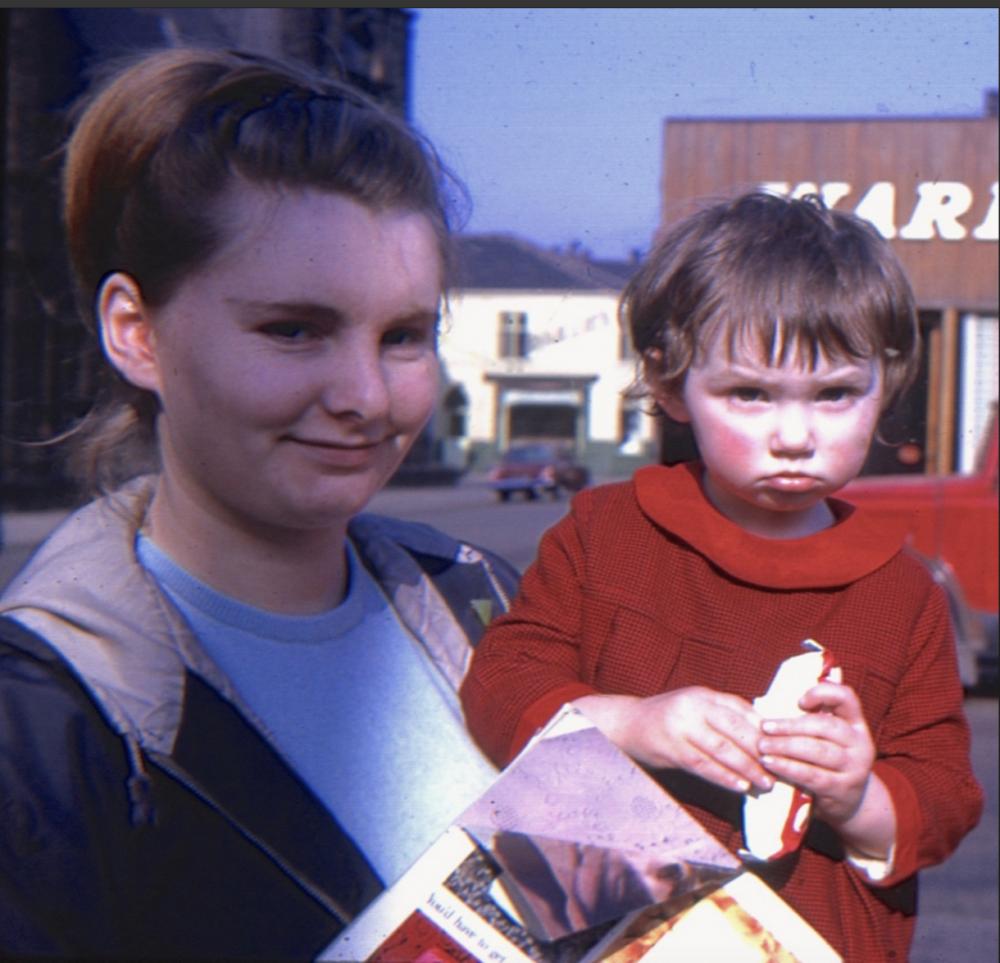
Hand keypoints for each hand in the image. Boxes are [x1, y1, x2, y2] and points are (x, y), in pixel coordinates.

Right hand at [574, 687, 773, 793]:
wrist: (626, 724)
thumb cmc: (667, 719)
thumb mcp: (694, 708)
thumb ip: (722, 716)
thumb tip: (762, 733)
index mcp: (703, 694)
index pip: (742, 709)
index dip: (766, 728)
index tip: (786, 746)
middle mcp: (693, 705)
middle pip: (736, 729)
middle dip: (761, 751)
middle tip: (783, 769)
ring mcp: (680, 726)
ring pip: (722, 748)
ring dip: (747, 768)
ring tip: (767, 783)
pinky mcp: (671, 747)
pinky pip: (703, 764)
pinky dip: (723, 776)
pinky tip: (740, 786)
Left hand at [756, 680, 874, 826]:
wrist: (848, 803)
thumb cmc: (826, 761)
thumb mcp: (827, 738)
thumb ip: (811, 720)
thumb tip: (772, 702)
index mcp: (855, 723)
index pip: (846, 697)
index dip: (822, 693)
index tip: (799, 702)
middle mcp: (860, 743)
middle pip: (825, 726)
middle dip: (790, 725)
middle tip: (764, 727)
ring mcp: (854, 767)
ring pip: (818, 750)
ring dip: (785, 746)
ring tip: (762, 746)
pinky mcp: (842, 789)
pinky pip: (812, 775)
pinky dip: (788, 768)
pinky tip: (770, 764)